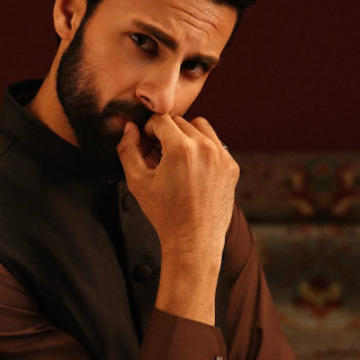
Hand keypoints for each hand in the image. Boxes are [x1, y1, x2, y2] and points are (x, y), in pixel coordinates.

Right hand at [116, 114, 238, 264]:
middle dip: (166, 134)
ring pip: (200, 128)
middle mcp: (205, 148)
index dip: (148, 130)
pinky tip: (193, 171)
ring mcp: (222, 156)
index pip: (160, 119)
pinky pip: (215, 144)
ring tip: (176, 160)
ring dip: (186, 137)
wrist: (194, 240)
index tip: (147, 145)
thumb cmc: (165, 214)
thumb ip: (128, 150)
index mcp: (181, 149)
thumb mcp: (138, 182)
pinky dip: (203, 150)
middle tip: (158, 157)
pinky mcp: (231, 166)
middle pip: (180, 122)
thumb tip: (130, 128)